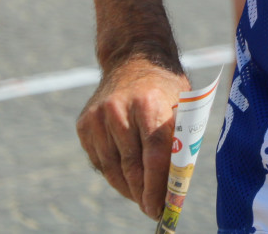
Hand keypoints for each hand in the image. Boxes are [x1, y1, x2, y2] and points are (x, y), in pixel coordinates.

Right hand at [75, 56, 190, 219]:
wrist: (134, 59)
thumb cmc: (166, 89)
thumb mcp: (182, 105)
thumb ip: (180, 141)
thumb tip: (177, 187)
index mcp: (150, 102)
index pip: (154, 153)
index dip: (156, 184)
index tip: (160, 207)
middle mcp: (120, 108)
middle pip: (131, 164)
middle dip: (142, 193)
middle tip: (151, 209)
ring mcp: (98, 116)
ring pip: (113, 167)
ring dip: (127, 188)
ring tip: (141, 197)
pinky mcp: (85, 123)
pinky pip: (99, 160)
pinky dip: (113, 175)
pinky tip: (126, 179)